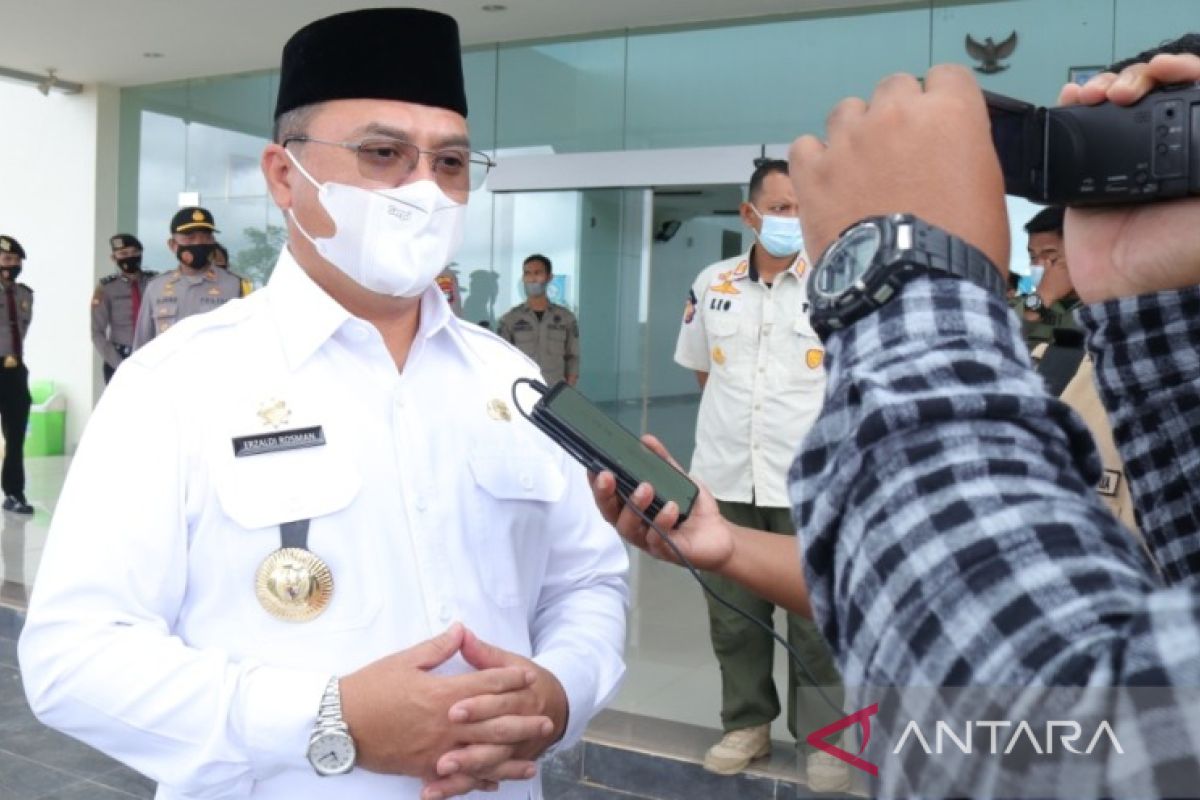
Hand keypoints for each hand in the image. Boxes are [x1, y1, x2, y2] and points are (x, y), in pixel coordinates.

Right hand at [339, 624, 549, 788]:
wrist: (338, 723)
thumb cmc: (370, 688)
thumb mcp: (405, 660)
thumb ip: (438, 647)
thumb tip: (461, 630)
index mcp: (443, 694)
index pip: (485, 685)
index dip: (509, 679)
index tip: (528, 676)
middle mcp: (446, 724)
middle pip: (494, 724)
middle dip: (522, 723)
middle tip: (546, 722)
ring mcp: (436, 749)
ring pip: (482, 757)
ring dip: (510, 760)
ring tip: (533, 763)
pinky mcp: (423, 768)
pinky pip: (458, 777)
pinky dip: (478, 781)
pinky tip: (495, 783)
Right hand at [589, 434, 733, 571]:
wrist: (719, 535)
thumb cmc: (693, 510)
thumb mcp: (679, 480)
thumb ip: (662, 462)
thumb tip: (646, 440)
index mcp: (632, 509)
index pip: (608, 498)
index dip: (597, 484)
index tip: (593, 466)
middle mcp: (635, 526)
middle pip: (610, 514)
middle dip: (605, 495)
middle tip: (608, 476)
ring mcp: (648, 541)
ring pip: (629, 528)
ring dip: (634, 507)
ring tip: (646, 488)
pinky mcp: (666, 551)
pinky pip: (657, 539)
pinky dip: (662, 522)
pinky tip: (671, 508)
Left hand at [788, 65, 1009, 273]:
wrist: (914, 288)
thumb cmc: (960, 247)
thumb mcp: (985, 187)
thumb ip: (963, 148)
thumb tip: (945, 147)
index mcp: (949, 112)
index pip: (946, 77)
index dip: (942, 104)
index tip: (938, 127)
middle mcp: (896, 114)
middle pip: (894, 88)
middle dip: (897, 116)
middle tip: (900, 155)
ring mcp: (850, 140)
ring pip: (847, 111)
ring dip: (855, 133)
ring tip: (861, 171)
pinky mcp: (814, 171)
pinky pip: (806, 146)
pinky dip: (815, 161)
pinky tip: (828, 183)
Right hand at [1057, 53, 1199, 302]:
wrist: (1129, 292)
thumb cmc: (1182, 257)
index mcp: (1198, 153)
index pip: (1197, 95)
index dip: (1184, 72)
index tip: (1168, 69)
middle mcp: (1165, 152)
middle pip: (1153, 94)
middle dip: (1139, 79)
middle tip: (1127, 91)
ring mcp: (1124, 164)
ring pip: (1116, 107)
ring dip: (1106, 87)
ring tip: (1098, 92)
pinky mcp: (1087, 178)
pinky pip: (1078, 136)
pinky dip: (1072, 110)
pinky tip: (1073, 98)